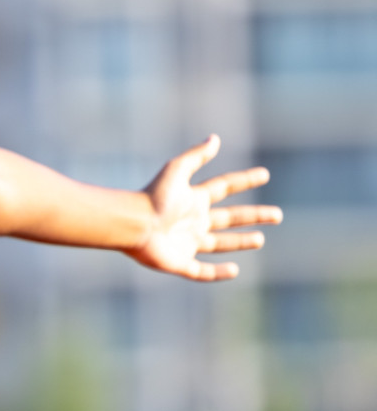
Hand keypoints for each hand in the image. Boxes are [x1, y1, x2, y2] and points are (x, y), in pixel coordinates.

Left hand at [129, 134, 282, 280]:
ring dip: (240, 242)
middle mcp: (193, 221)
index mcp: (193, 199)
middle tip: (277, 215)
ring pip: (219, 244)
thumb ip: (196, 156)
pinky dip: (218, 273)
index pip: (224, 188)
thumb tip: (215, 138)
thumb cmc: (152, 197)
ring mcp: (187, 243)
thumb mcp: (176, 171)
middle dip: (253, 216)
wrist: (132, 224)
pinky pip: (202, 271)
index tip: (264, 175)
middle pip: (229, 218)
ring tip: (260, 239)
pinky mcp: (179, 263)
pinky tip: (234, 270)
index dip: (244, 181)